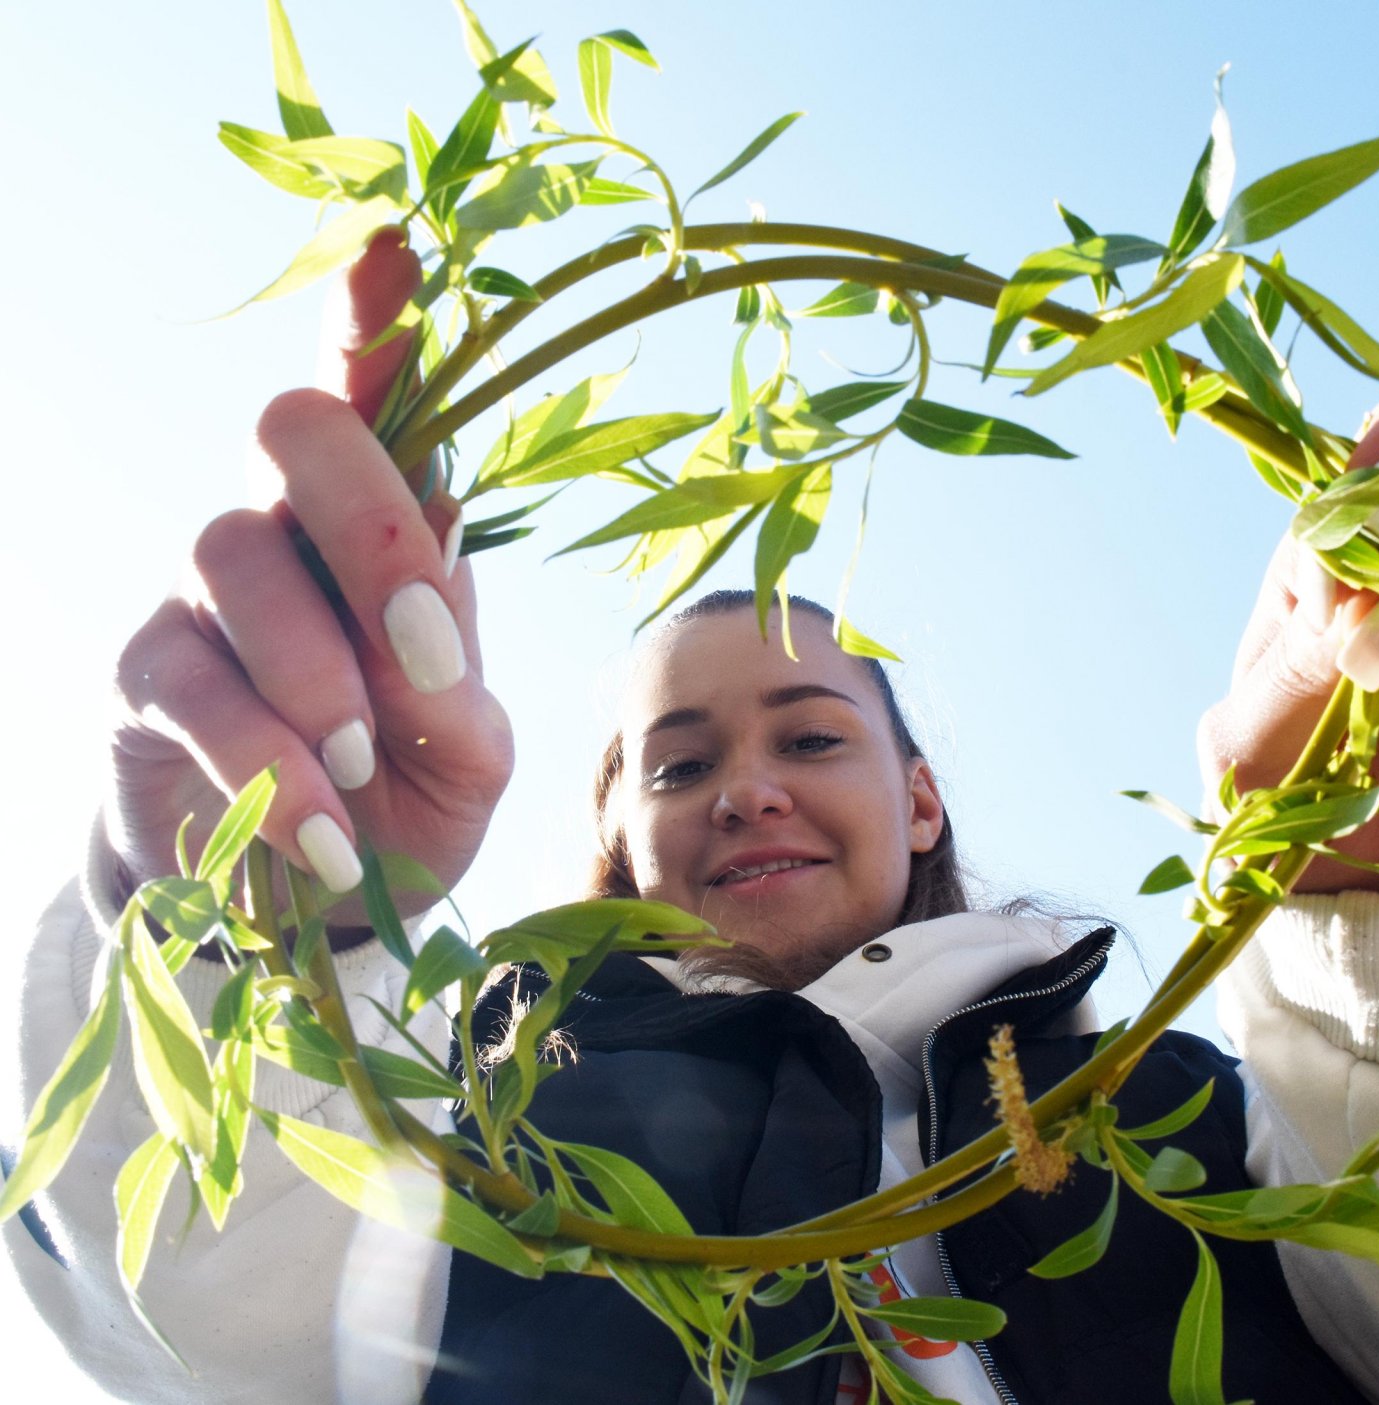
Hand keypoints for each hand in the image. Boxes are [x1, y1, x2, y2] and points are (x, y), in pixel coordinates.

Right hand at [108, 230, 512, 915]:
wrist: (317, 904)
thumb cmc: (407, 795)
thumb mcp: (466, 749)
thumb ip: (458, 686)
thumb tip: (426, 624)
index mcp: (386, 526)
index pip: (372, 396)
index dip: (378, 317)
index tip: (402, 240)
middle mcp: (287, 528)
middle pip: (296, 431)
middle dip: (376, 535)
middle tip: (427, 658)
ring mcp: (202, 593)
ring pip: (236, 554)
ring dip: (318, 673)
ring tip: (359, 764)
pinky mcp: (144, 675)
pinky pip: (194, 686)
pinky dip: (270, 767)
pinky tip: (318, 837)